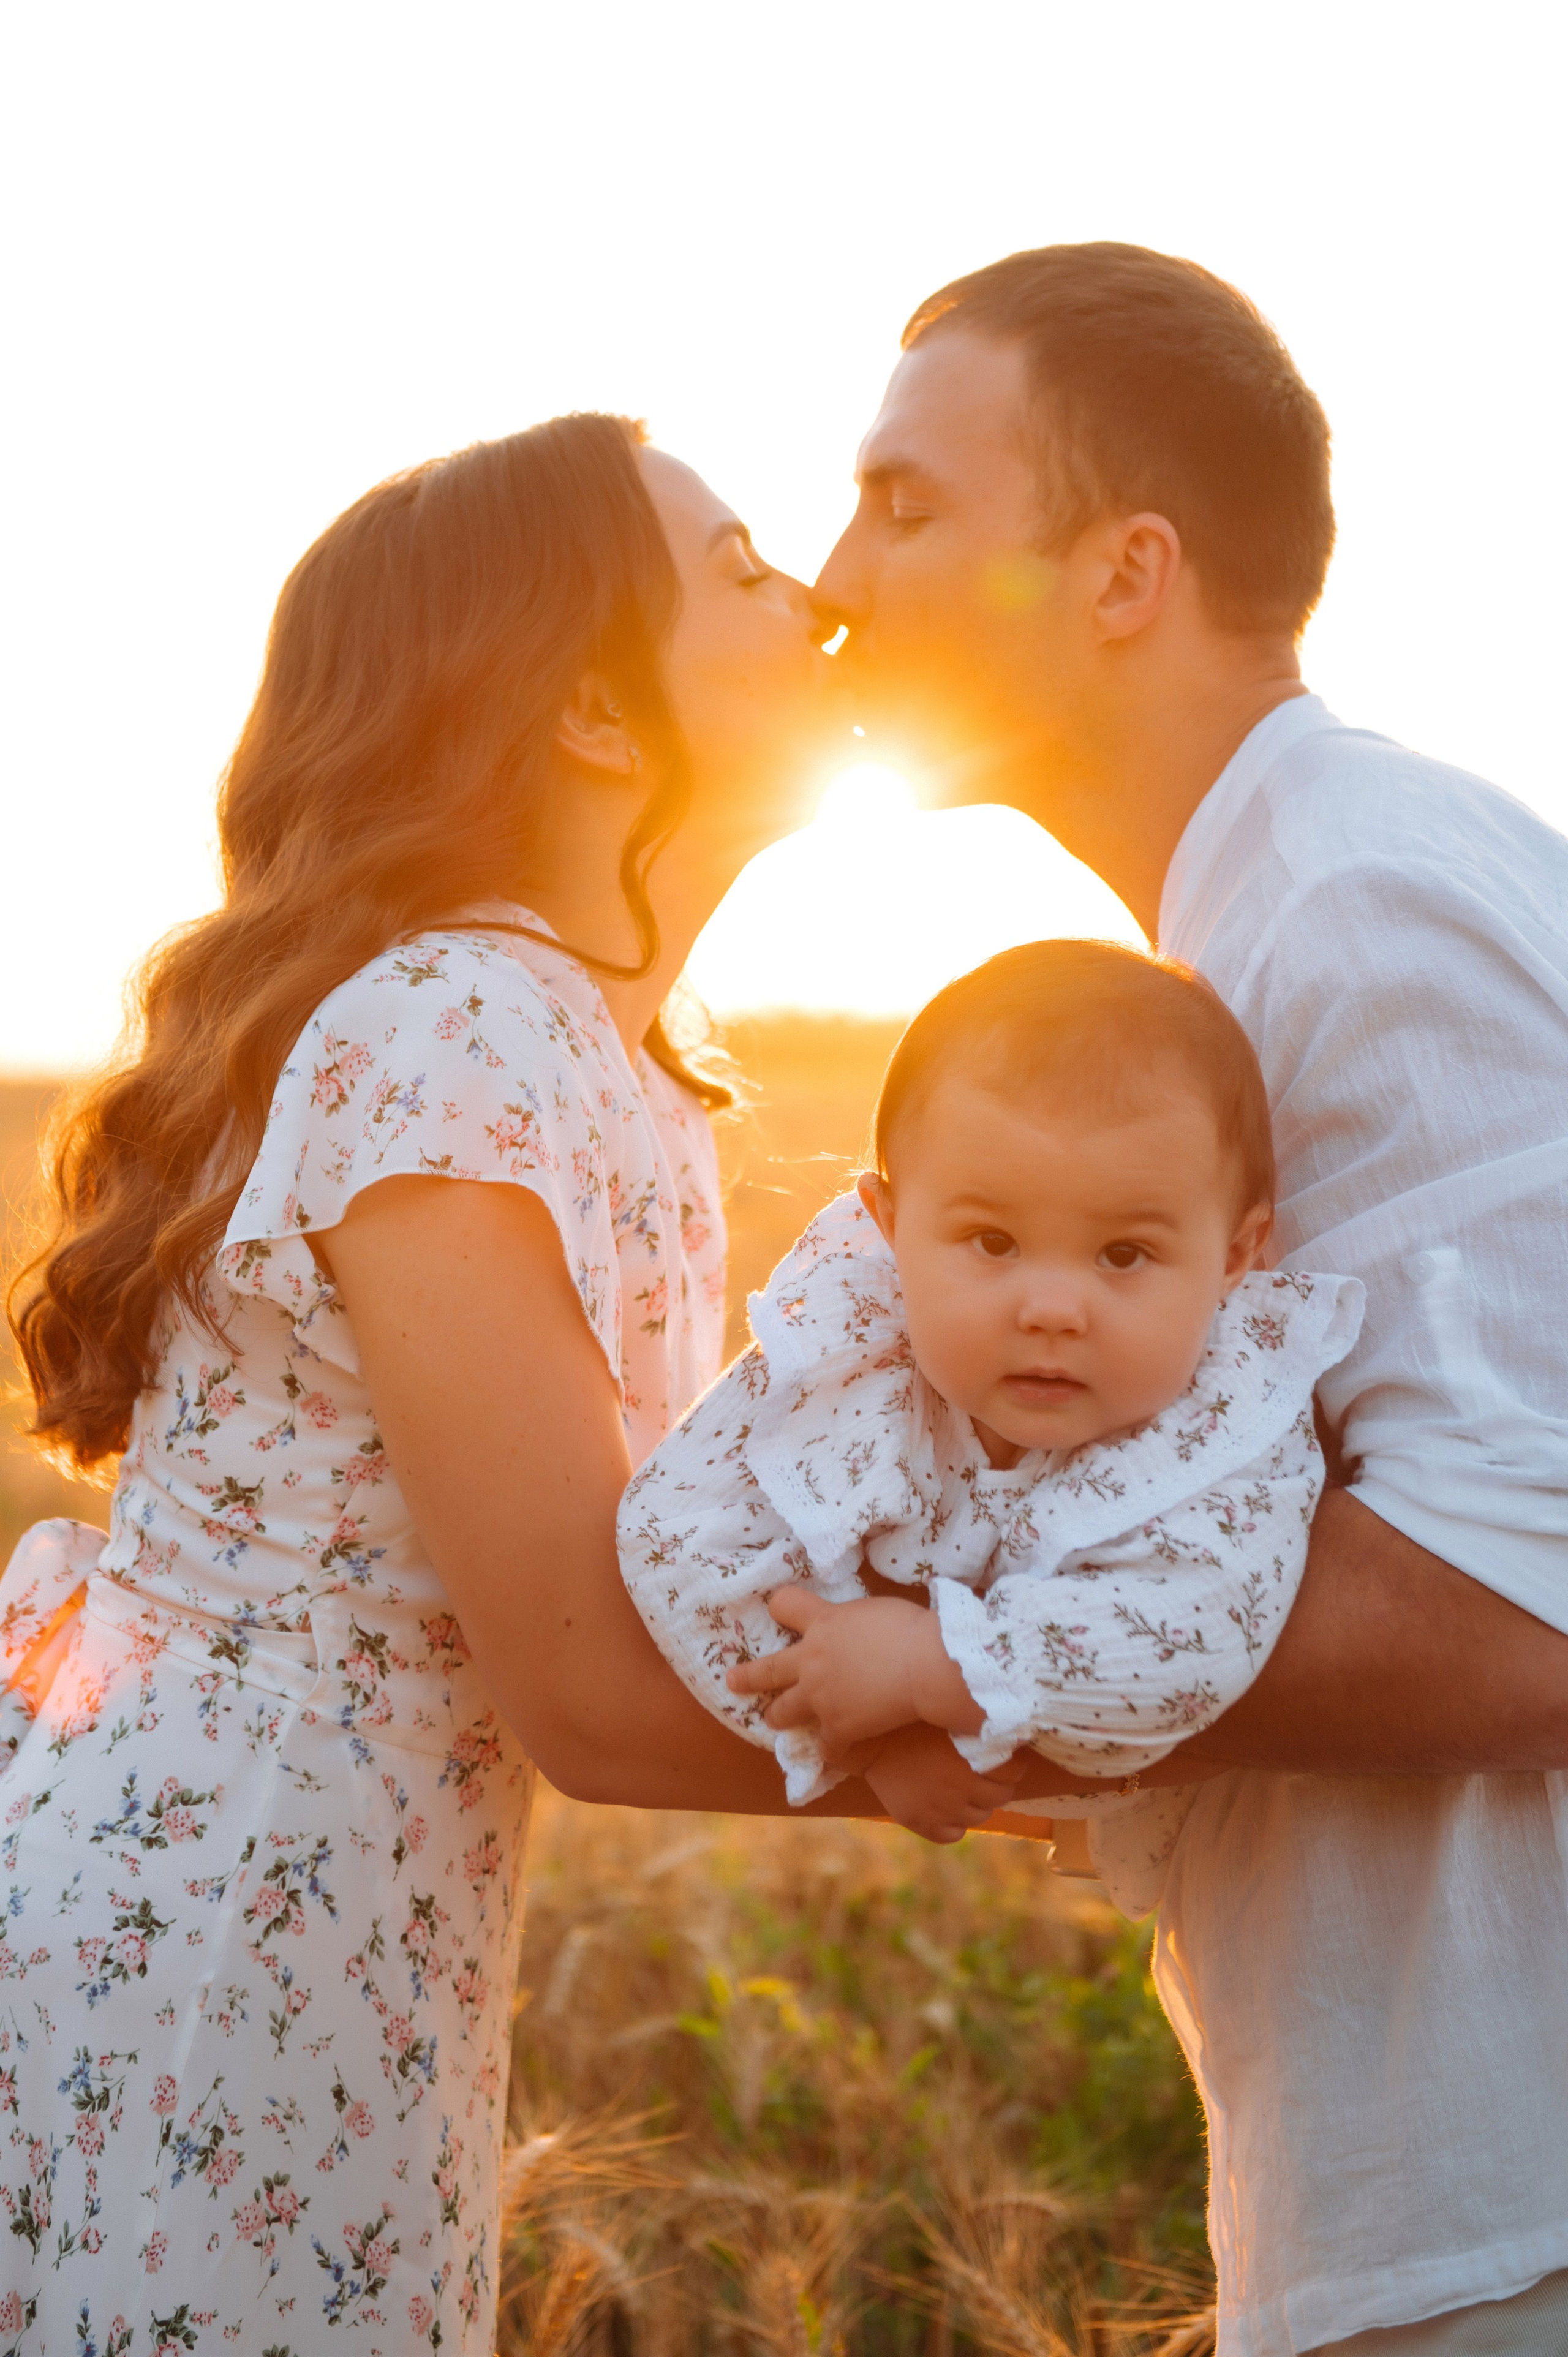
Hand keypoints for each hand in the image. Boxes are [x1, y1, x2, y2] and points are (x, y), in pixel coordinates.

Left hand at [725, 1585, 983, 1759]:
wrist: (926, 1664)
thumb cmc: (911, 1628)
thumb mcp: (873, 1610)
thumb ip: (853, 1620)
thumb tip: (857, 1627)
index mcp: (822, 1623)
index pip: (784, 1604)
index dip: (782, 1607)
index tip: (780, 1610)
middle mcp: (811, 1659)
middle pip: (768, 1669)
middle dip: (748, 1676)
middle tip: (732, 1681)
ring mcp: (820, 1696)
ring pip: (783, 1711)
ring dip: (778, 1715)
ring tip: (772, 1720)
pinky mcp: (838, 1728)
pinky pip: (826, 1746)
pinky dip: (831, 1749)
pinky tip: (834, 1753)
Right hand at [862, 1723, 1023, 1844]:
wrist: (871, 1741)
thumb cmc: (914, 1723)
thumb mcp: (952, 1720)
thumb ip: (982, 1733)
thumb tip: (1017, 1737)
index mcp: (974, 1761)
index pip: (1015, 1772)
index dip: (1011, 1764)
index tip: (1003, 1757)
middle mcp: (962, 1788)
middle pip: (1001, 1797)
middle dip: (996, 1785)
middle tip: (980, 1772)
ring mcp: (943, 1810)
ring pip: (980, 1816)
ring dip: (976, 1803)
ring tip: (959, 1786)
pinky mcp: (923, 1824)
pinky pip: (954, 1834)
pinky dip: (954, 1823)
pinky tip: (944, 1805)